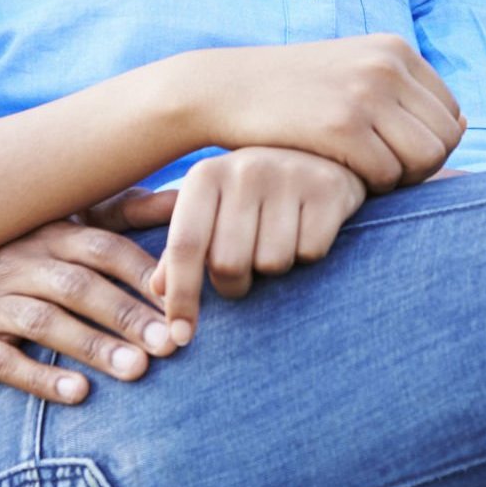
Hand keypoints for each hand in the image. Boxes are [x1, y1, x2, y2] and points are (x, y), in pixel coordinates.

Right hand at [0, 187, 179, 404]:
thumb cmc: (21, 259)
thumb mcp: (65, 230)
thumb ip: (124, 215)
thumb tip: (184, 198)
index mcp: (47, 233)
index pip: (102, 247)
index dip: (143, 273)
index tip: (183, 303)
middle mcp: (16, 263)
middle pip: (78, 286)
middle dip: (126, 315)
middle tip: (170, 345)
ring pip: (43, 322)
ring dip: (92, 345)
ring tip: (137, 370)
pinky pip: (2, 360)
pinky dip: (41, 376)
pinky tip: (78, 392)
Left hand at [151, 147, 367, 344]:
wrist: (324, 150)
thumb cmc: (256, 190)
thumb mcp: (212, 208)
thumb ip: (182, 246)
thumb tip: (156, 289)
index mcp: (206, 174)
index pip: (185, 246)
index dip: (181, 296)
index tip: (181, 336)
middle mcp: (245, 168)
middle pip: (229, 264)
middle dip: (235, 283)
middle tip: (245, 269)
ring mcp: (290, 174)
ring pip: (273, 263)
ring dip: (276, 267)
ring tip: (280, 237)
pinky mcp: (329, 188)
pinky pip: (311, 253)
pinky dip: (308, 253)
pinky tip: (309, 226)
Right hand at [179, 35, 464, 191]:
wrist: (225, 87)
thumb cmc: (294, 92)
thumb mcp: (353, 73)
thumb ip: (404, 94)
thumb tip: (464, 124)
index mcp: (395, 50)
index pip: (450, 113)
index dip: (431, 145)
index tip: (396, 158)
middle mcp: (387, 65)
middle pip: (446, 138)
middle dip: (423, 167)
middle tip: (385, 177)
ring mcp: (366, 93)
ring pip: (425, 158)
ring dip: (401, 179)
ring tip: (367, 177)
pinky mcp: (341, 125)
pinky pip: (387, 174)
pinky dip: (372, 187)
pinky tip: (344, 178)